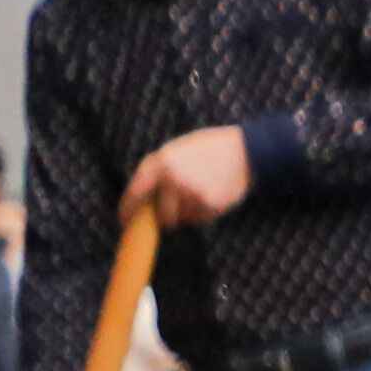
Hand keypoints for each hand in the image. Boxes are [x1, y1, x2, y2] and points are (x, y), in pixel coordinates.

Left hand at [124, 127, 256, 232]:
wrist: (245, 150)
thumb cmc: (208, 148)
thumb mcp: (175, 151)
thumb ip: (158, 171)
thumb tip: (143, 198)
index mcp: (159, 163)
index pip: (135, 194)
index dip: (128, 211)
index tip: (125, 221)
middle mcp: (171, 179)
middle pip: (161, 215)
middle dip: (167, 217)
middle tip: (176, 211)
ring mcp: (190, 193)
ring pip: (182, 218)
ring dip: (188, 212)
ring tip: (201, 193)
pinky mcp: (208, 204)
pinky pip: (199, 218)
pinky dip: (204, 212)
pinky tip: (213, 194)